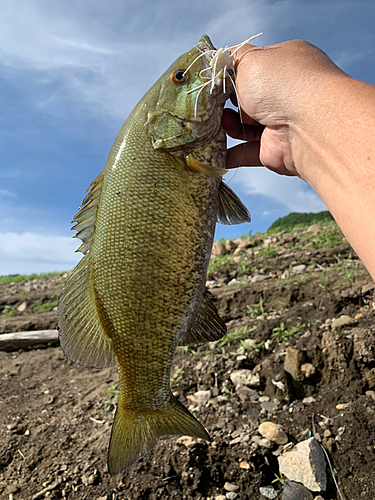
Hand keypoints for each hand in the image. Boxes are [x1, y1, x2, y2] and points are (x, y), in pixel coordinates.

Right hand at [222, 40, 344, 178]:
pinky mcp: (272, 149)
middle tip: (211, 104)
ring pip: (243, 126)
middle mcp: (284, 94)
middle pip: (246, 98)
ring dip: (227, 126)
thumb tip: (224, 62)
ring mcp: (279, 123)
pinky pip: (245, 152)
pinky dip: (228, 154)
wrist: (307, 126)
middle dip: (226, 102)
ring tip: (217, 123)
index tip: (214, 81)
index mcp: (283, 65)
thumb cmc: (280, 84)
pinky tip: (212, 151)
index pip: (253, 67)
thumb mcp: (251, 59)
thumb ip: (234, 59)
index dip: (231, 73)